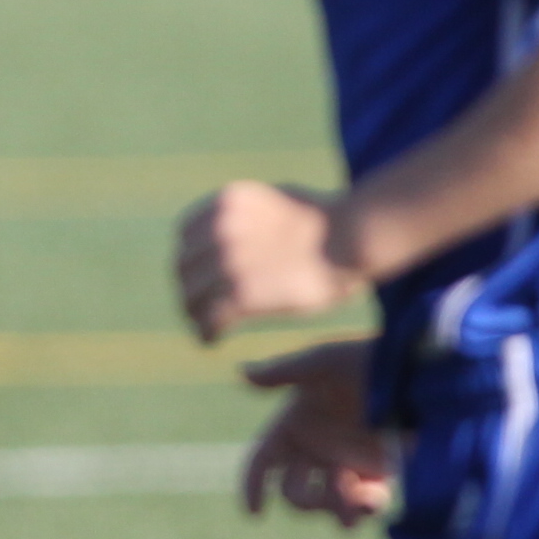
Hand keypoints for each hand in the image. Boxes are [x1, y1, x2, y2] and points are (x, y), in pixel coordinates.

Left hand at [173, 180, 360, 342]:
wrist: (355, 234)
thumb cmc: (330, 220)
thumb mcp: (279, 199)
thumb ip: (248, 212)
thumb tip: (236, 221)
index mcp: (227, 202)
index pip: (185, 237)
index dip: (190, 260)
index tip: (198, 276)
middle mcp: (220, 228)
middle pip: (183, 268)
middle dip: (189, 288)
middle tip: (197, 308)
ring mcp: (228, 261)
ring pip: (191, 296)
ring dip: (195, 314)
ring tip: (205, 327)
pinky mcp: (242, 293)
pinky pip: (210, 318)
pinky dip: (206, 332)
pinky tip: (212, 340)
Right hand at [236, 341, 395, 524]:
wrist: (421, 371)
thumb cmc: (370, 359)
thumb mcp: (325, 361)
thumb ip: (284, 371)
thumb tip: (242, 373)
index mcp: (295, 423)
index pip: (262, 460)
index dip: (253, 486)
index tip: (257, 513)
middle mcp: (317, 446)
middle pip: (292, 490)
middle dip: (303, 500)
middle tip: (319, 499)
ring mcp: (347, 461)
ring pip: (328, 503)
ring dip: (335, 510)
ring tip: (351, 514)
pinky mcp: (378, 472)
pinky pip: (365, 503)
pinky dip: (366, 508)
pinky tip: (372, 500)